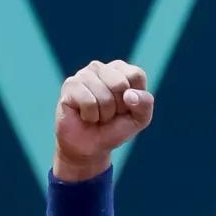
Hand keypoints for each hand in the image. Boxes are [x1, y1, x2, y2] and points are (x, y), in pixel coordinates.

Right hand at [53, 60, 153, 180]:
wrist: (90, 147)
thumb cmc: (115, 128)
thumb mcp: (140, 118)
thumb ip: (145, 104)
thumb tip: (129, 94)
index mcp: (120, 70)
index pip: (136, 75)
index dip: (135, 99)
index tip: (126, 107)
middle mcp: (100, 68)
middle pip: (120, 84)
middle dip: (118, 107)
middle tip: (109, 113)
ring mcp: (83, 74)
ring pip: (104, 95)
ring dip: (103, 114)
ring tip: (97, 115)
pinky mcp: (70, 85)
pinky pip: (89, 102)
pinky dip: (90, 116)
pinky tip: (85, 115)